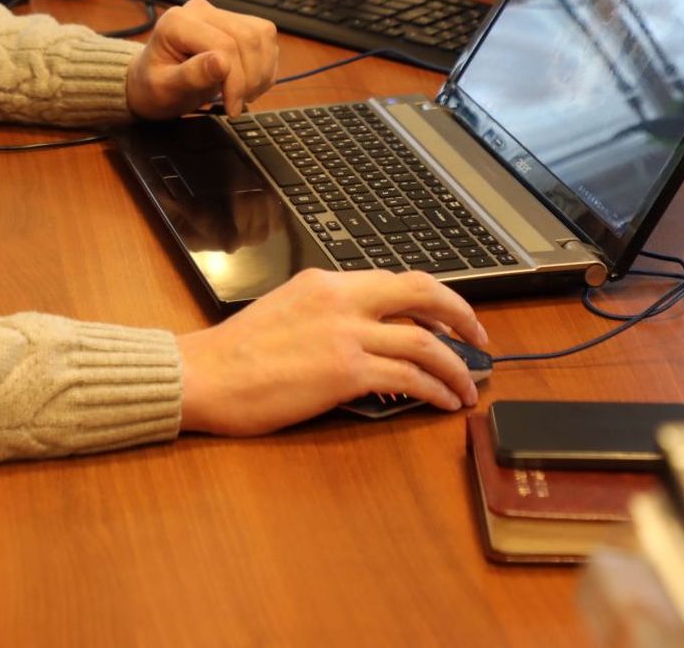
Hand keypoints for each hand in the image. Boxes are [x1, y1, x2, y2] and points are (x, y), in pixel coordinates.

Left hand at [126, 0, 278, 118]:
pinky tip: (248, 83)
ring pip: (262, 35)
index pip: (224, 45)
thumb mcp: (164, 88)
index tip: (232, 107)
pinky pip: (265, 38)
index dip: (236, 79)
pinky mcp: (237, 23)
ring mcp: (221, 14)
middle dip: (251, 77)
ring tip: (243, 94)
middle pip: (248, 37)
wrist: (152, 83)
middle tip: (239, 103)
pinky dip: (264, 66)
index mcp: (177, 21)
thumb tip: (221, 63)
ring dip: (261, 71)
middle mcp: (201, 10)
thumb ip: (191, 75)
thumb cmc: (154, 86)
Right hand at [176, 269, 488, 435]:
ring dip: (456, 366)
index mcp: (325, 282)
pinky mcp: (345, 372)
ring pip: (425, 343)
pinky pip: (408, 378)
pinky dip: (435, 390)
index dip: (433, 300)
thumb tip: (364, 335)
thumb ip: (326, 315)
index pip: (395, 281)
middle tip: (481, 340)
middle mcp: (341, 299)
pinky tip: (442, 402)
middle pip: (423, 294)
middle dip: (462, 316)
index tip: (450, 320)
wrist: (202, 375)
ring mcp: (345, 334)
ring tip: (468, 387)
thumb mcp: (285, 312)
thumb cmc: (233, 355)